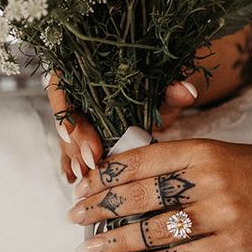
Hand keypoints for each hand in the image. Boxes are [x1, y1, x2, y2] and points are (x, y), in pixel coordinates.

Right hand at [47, 74, 198, 183]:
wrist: (161, 98)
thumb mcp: (164, 87)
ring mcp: (80, 118)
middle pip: (65, 117)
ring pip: (67, 137)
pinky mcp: (86, 138)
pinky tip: (75, 180)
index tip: (69, 132)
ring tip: (84, 177)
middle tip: (89, 162)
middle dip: (75, 142)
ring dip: (73, 158)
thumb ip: (172, 88)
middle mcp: (79, 94)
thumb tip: (188, 91)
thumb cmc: (158, 88)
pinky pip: (73, 152)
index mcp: (87, 71)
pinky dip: (73, 166)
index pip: (63, 86)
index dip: (63, 109)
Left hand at [66, 139, 251, 251]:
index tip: (85, 182)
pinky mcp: (233, 246)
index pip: (142, 160)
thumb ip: (182, 157)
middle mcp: (209, 179)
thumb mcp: (223, 149)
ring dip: (116, 239)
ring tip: (90, 245)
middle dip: (101, 205)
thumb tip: (134, 167)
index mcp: (204, 149)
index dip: (108, 173)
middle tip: (74, 214)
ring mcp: (221, 215)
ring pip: (154, 229)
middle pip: (141, 194)